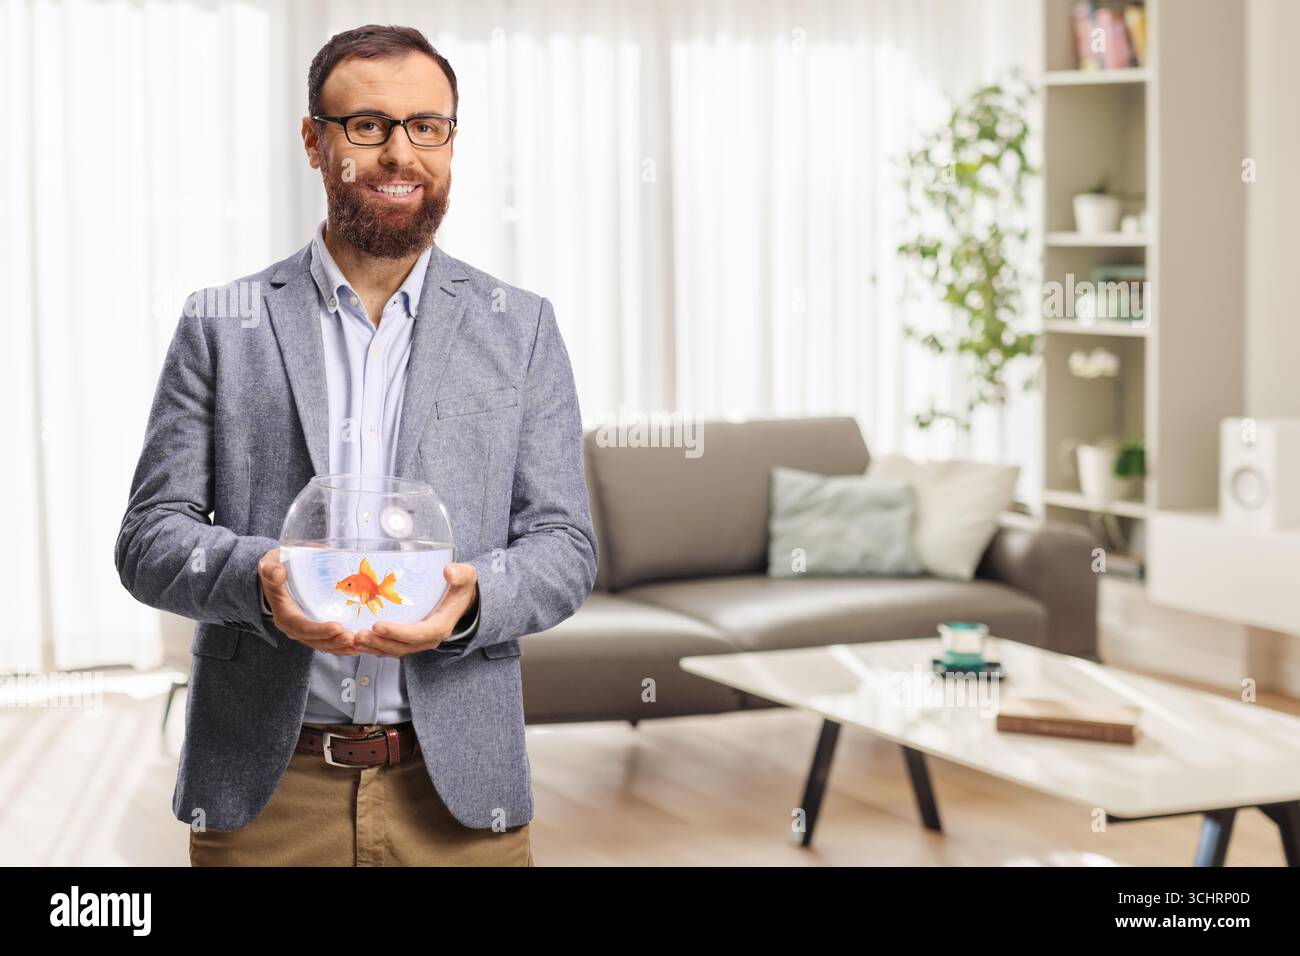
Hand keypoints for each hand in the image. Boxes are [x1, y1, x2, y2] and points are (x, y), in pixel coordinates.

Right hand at [258, 547, 360, 655]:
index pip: (302, 627)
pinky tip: (358, 647)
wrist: (276, 574)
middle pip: (315, 640)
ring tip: (359, 645)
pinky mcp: (315, 630)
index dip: (319, 630)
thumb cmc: (275, 569)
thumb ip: (271, 570)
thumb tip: (279, 573)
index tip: (337, 627)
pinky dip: (343, 647)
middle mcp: (294, 628)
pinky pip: (328, 642)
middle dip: (334, 641)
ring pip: (324, 644)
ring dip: (341, 647)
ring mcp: (305, 631)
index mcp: (284, 615)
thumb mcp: (269, 566)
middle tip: (352, 638)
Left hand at [354, 562, 478, 657]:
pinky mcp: (408, 640)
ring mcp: (417, 642)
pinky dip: (373, 647)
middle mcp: (428, 639)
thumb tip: (449, 571)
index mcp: (440, 626)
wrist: (463, 601)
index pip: (418, 634)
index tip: (378, 625)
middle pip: (401, 647)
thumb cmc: (461, 588)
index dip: (397, 632)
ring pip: (393, 650)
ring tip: (352, 640)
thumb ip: (460, 574)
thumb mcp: (466, 577)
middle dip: (378, 643)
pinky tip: (357, 642)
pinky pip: (389, 648)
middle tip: (358, 635)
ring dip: (372, 647)